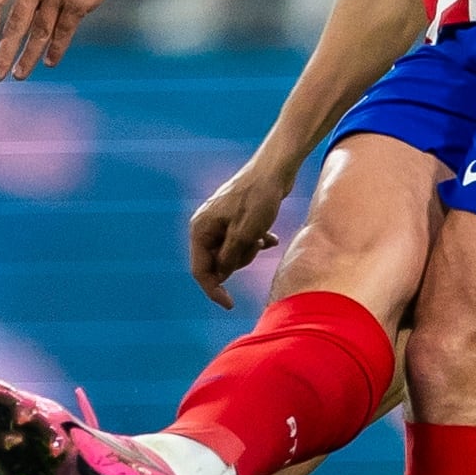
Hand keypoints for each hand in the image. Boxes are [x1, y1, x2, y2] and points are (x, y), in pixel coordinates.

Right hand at [187, 152, 295, 308]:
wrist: (275, 169)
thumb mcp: (245, 234)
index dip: (213, 290)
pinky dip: (255, 241)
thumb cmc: (258, 199)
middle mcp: (207, 225)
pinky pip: (242, 240)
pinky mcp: (236, 218)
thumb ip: (230, 259)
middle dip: (238, 261)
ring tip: (263, 235)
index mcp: (201, 228)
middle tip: (256, 245)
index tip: (230, 305)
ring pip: (232, 252)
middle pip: (217, 262)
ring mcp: (221, 221)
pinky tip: (270, 237)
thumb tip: (220, 277)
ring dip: (249, 250)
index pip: (200, 269)